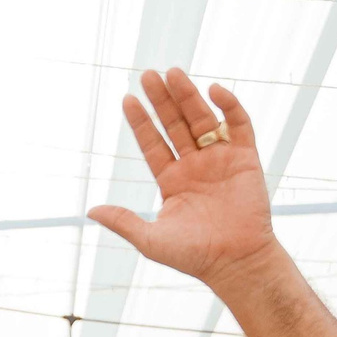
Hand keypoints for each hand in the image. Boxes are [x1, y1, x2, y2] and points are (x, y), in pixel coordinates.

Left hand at [89, 69, 278, 288]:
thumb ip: (123, 221)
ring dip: (188, 96)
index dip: (141, 123)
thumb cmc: (194, 256)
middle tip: (148, 74)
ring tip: (173, 73)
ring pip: (202, 119)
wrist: (236, 263)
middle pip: (175, 125)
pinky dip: (229, 106)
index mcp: (172, 181)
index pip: (153, 144)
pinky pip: (239, 125)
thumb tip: (91, 210)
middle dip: (162, 101)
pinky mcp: (246, 158)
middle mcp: (195, 166)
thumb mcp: (151, 240)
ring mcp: (220, 160)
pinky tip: (213, 90)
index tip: (128, 99)